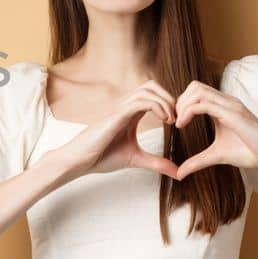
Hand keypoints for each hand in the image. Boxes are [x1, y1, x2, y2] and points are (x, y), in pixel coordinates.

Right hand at [49, 80, 179, 180]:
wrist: (80, 160)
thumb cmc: (101, 157)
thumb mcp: (136, 159)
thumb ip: (157, 163)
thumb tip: (177, 173)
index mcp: (129, 113)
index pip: (152, 94)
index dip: (168, 103)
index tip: (177, 122)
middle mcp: (125, 106)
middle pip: (151, 85)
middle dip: (169, 97)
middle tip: (177, 117)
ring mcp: (120, 108)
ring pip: (147, 89)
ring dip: (165, 101)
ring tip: (172, 120)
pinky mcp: (117, 115)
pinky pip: (141, 101)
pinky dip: (157, 106)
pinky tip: (165, 120)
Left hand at [171, 79, 257, 178]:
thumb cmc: (250, 152)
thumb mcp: (216, 156)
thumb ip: (197, 161)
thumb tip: (179, 174)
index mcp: (222, 106)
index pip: (196, 92)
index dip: (181, 104)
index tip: (175, 122)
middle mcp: (226, 101)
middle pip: (194, 86)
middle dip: (179, 102)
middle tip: (174, 121)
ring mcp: (230, 105)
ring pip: (197, 91)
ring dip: (182, 105)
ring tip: (178, 124)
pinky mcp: (234, 113)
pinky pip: (204, 104)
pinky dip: (188, 112)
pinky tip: (182, 126)